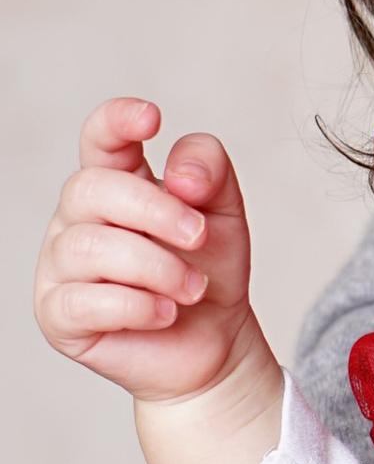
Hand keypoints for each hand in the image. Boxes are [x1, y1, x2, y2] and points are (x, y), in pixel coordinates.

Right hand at [35, 99, 283, 463]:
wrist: (213, 344)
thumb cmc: (209, 270)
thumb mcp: (226, 213)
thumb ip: (208, 171)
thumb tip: (179, 176)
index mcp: (116, 181)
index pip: (99, 137)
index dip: (116, 120)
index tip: (153, 119)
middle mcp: (78, 217)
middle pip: (91, 188)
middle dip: (155, 211)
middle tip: (200, 236)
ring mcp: (60, 265)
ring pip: (89, 247)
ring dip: (155, 266)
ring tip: (192, 288)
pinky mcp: (58, 314)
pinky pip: (84, 301)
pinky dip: (136, 305)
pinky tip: (166, 312)